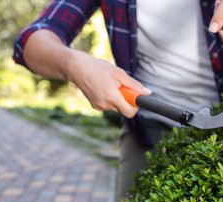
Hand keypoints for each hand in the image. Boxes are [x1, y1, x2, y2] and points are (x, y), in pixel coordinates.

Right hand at [23, 30, 150, 118]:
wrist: (75, 68)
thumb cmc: (97, 68)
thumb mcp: (119, 73)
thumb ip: (134, 85)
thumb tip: (147, 93)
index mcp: (112, 97)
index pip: (130, 112)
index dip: (136, 106)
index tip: (135, 96)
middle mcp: (105, 105)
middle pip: (124, 110)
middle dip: (127, 100)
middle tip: (122, 86)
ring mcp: (99, 107)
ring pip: (117, 107)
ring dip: (118, 98)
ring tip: (110, 84)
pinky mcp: (95, 106)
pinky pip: (109, 105)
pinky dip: (111, 98)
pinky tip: (104, 86)